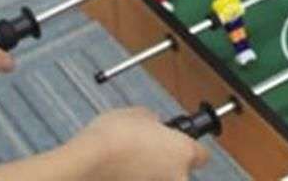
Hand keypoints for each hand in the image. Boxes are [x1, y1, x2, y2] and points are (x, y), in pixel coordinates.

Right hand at [0, 107, 208, 180]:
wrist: (87, 164)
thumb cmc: (114, 136)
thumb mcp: (139, 114)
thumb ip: (154, 121)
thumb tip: (154, 125)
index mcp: (183, 152)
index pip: (201, 155)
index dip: (191, 149)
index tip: (182, 146)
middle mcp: (176, 178)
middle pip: (180, 174)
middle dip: (167, 167)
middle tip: (147, 155)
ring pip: (158, 180)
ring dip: (149, 175)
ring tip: (129, 165)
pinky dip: (134, 179)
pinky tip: (119, 174)